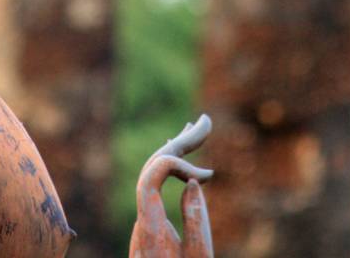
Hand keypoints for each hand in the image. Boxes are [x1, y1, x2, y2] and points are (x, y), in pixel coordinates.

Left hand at [129, 115, 213, 257]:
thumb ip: (196, 222)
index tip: (206, 179)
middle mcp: (143, 218)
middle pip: (154, 166)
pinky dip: (172, 169)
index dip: (175, 163)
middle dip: (180, 143)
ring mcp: (146, 221)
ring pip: (155, 174)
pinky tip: (181, 160)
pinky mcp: (152, 228)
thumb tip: (190, 184)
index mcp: (150, 224)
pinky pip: (158, 186)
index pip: (152, 173)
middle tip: (204, 122)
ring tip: (197, 129)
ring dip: (177, 152)